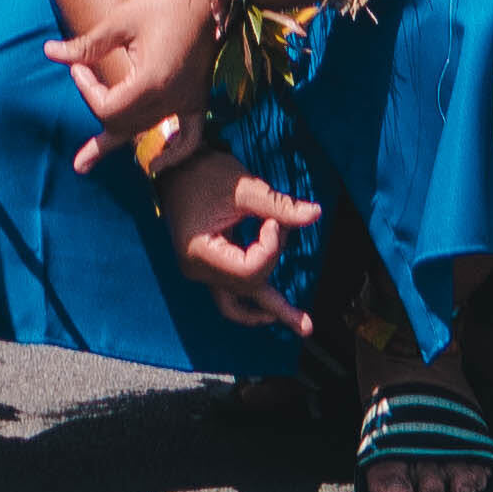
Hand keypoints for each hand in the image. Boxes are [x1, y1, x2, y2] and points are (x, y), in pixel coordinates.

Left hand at [46, 0, 224, 158]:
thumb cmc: (166, 2)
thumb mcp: (122, 20)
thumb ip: (88, 45)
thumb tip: (50, 52)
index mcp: (151, 81)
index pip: (108, 107)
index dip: (86, 89)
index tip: (77, 65)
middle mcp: (171, 99)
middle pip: (123, 123)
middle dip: (96, 104)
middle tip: (78, 79)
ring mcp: (187, 103)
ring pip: (144, 131)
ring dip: (115, 141)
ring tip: (83, 162)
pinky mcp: (197, 100)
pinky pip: (188, 138)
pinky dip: (172, 154)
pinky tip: (156, 167)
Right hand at [159, 151, 324, 332]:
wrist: (176, 166)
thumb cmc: (206, 174)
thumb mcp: (244, 189)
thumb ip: (279, 206)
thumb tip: (316, 214)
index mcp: (201, 253)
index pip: (249, 270)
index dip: (271, 248)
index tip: (274, 220)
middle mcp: (197, 270)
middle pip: (248, 286)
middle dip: (273, 263)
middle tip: (301, 292)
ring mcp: (201, 271)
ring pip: (236, 304)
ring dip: (268, 311)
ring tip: (300, 325)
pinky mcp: (208, 267)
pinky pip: (230, 295)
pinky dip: (252, 301)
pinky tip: (271, 311)